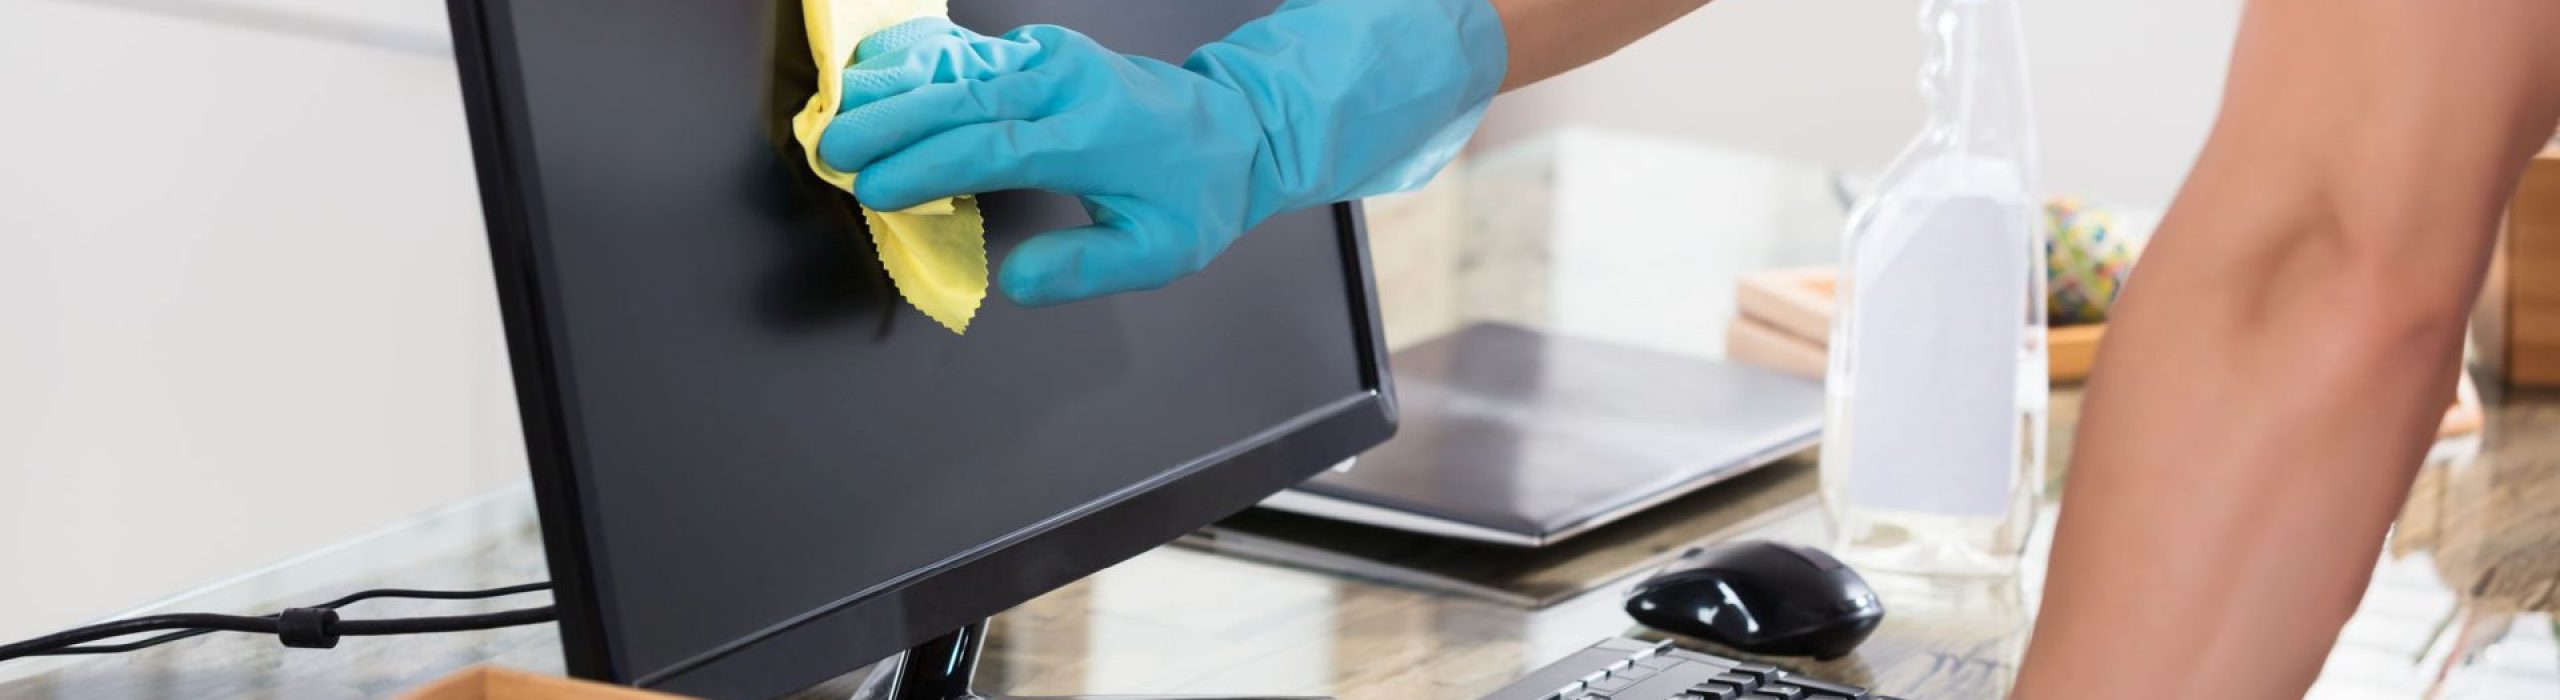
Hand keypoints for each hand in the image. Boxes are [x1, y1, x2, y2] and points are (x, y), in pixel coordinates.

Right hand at [819, 19, 1260, 305]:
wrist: (1234, 126)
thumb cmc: (1193, 197)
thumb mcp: (1158, 253)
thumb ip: (1085, 269)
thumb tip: (1013, 283)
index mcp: (1092, 137)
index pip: (996, 148)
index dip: (930, 165)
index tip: (876, 190)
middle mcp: (1067, 86)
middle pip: (964, 97)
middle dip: (890, 122)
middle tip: (829, 153)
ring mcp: (1053, 59)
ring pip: (959, 67)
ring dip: (893, 88)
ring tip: (833, 114)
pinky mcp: (1041, 50)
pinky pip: (969, 53)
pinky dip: (917, 65)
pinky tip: (871, 77)